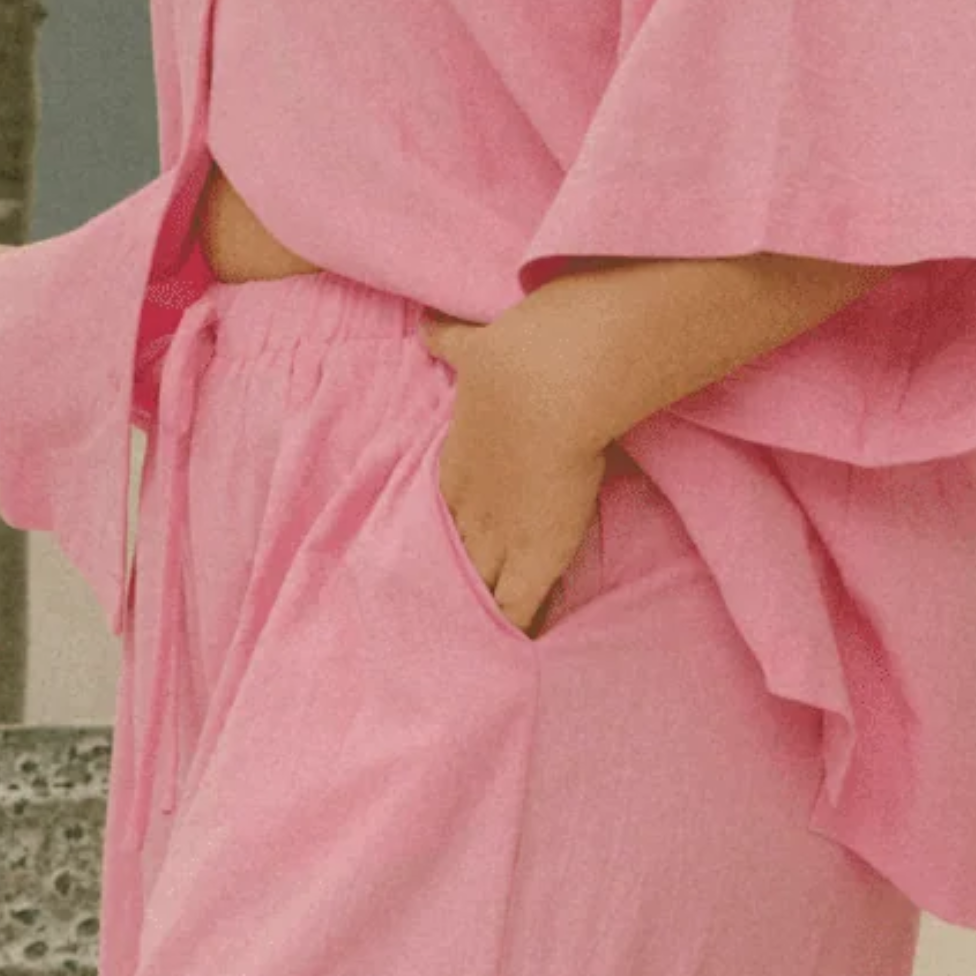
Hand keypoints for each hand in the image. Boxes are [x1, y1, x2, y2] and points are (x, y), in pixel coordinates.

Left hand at [417, 306, 609, 635]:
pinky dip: (515, 626)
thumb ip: (449, 342)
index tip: (435, 548)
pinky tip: (511, 649)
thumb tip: (426, 326)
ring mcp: (499, 534)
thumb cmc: (520, 355)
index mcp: (453, 461)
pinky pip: (517, 605)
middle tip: (434, 611)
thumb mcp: (471, 346)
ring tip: (464, 642)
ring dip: (472, 610)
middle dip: (443, 581)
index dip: (440, 530)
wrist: (548, 379)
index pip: (440, 510)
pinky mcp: (535, 554)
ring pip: (475, 585)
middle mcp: (467, 506)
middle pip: (447, 557)